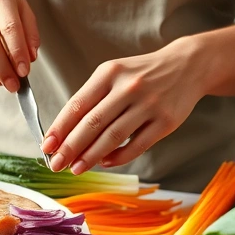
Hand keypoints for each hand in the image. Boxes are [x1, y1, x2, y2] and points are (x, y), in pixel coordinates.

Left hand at [42, 38, 207, 173]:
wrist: (188, 66)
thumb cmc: (142, 74)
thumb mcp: (114, 74)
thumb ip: (92, 99)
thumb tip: (65, 133)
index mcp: (109, 73)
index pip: (78, 104)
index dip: (60, 128)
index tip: (47, 146)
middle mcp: (128, 88)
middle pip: (93, 123)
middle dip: (70, 147)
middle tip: (56, 164)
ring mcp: (149, 105)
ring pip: (113, 137)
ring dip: (91, 156)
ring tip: (76, 168)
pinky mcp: (166, 122)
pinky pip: (136, 145)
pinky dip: (118, 157)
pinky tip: (105, 162)